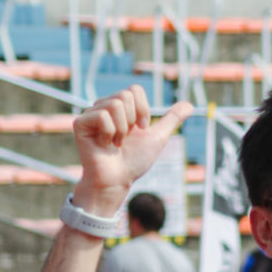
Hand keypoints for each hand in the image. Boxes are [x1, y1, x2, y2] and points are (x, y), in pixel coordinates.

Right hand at [71, 86, 192, 215]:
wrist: (118, 181)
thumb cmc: (135, 161)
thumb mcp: (158, 137)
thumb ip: (171, 119)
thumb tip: (190, 105)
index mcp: (120, 107)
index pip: (134, 90)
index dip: (143, 109)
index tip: (140, 129)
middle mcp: (104, 107)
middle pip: (125, 96)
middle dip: (132, 120)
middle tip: (125, 138)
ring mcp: (91, 114)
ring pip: (115, 105)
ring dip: (121, 130)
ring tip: (115, 143)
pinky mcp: (80, 124)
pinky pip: (102, 116)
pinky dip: (109, 133)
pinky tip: (104, 145)